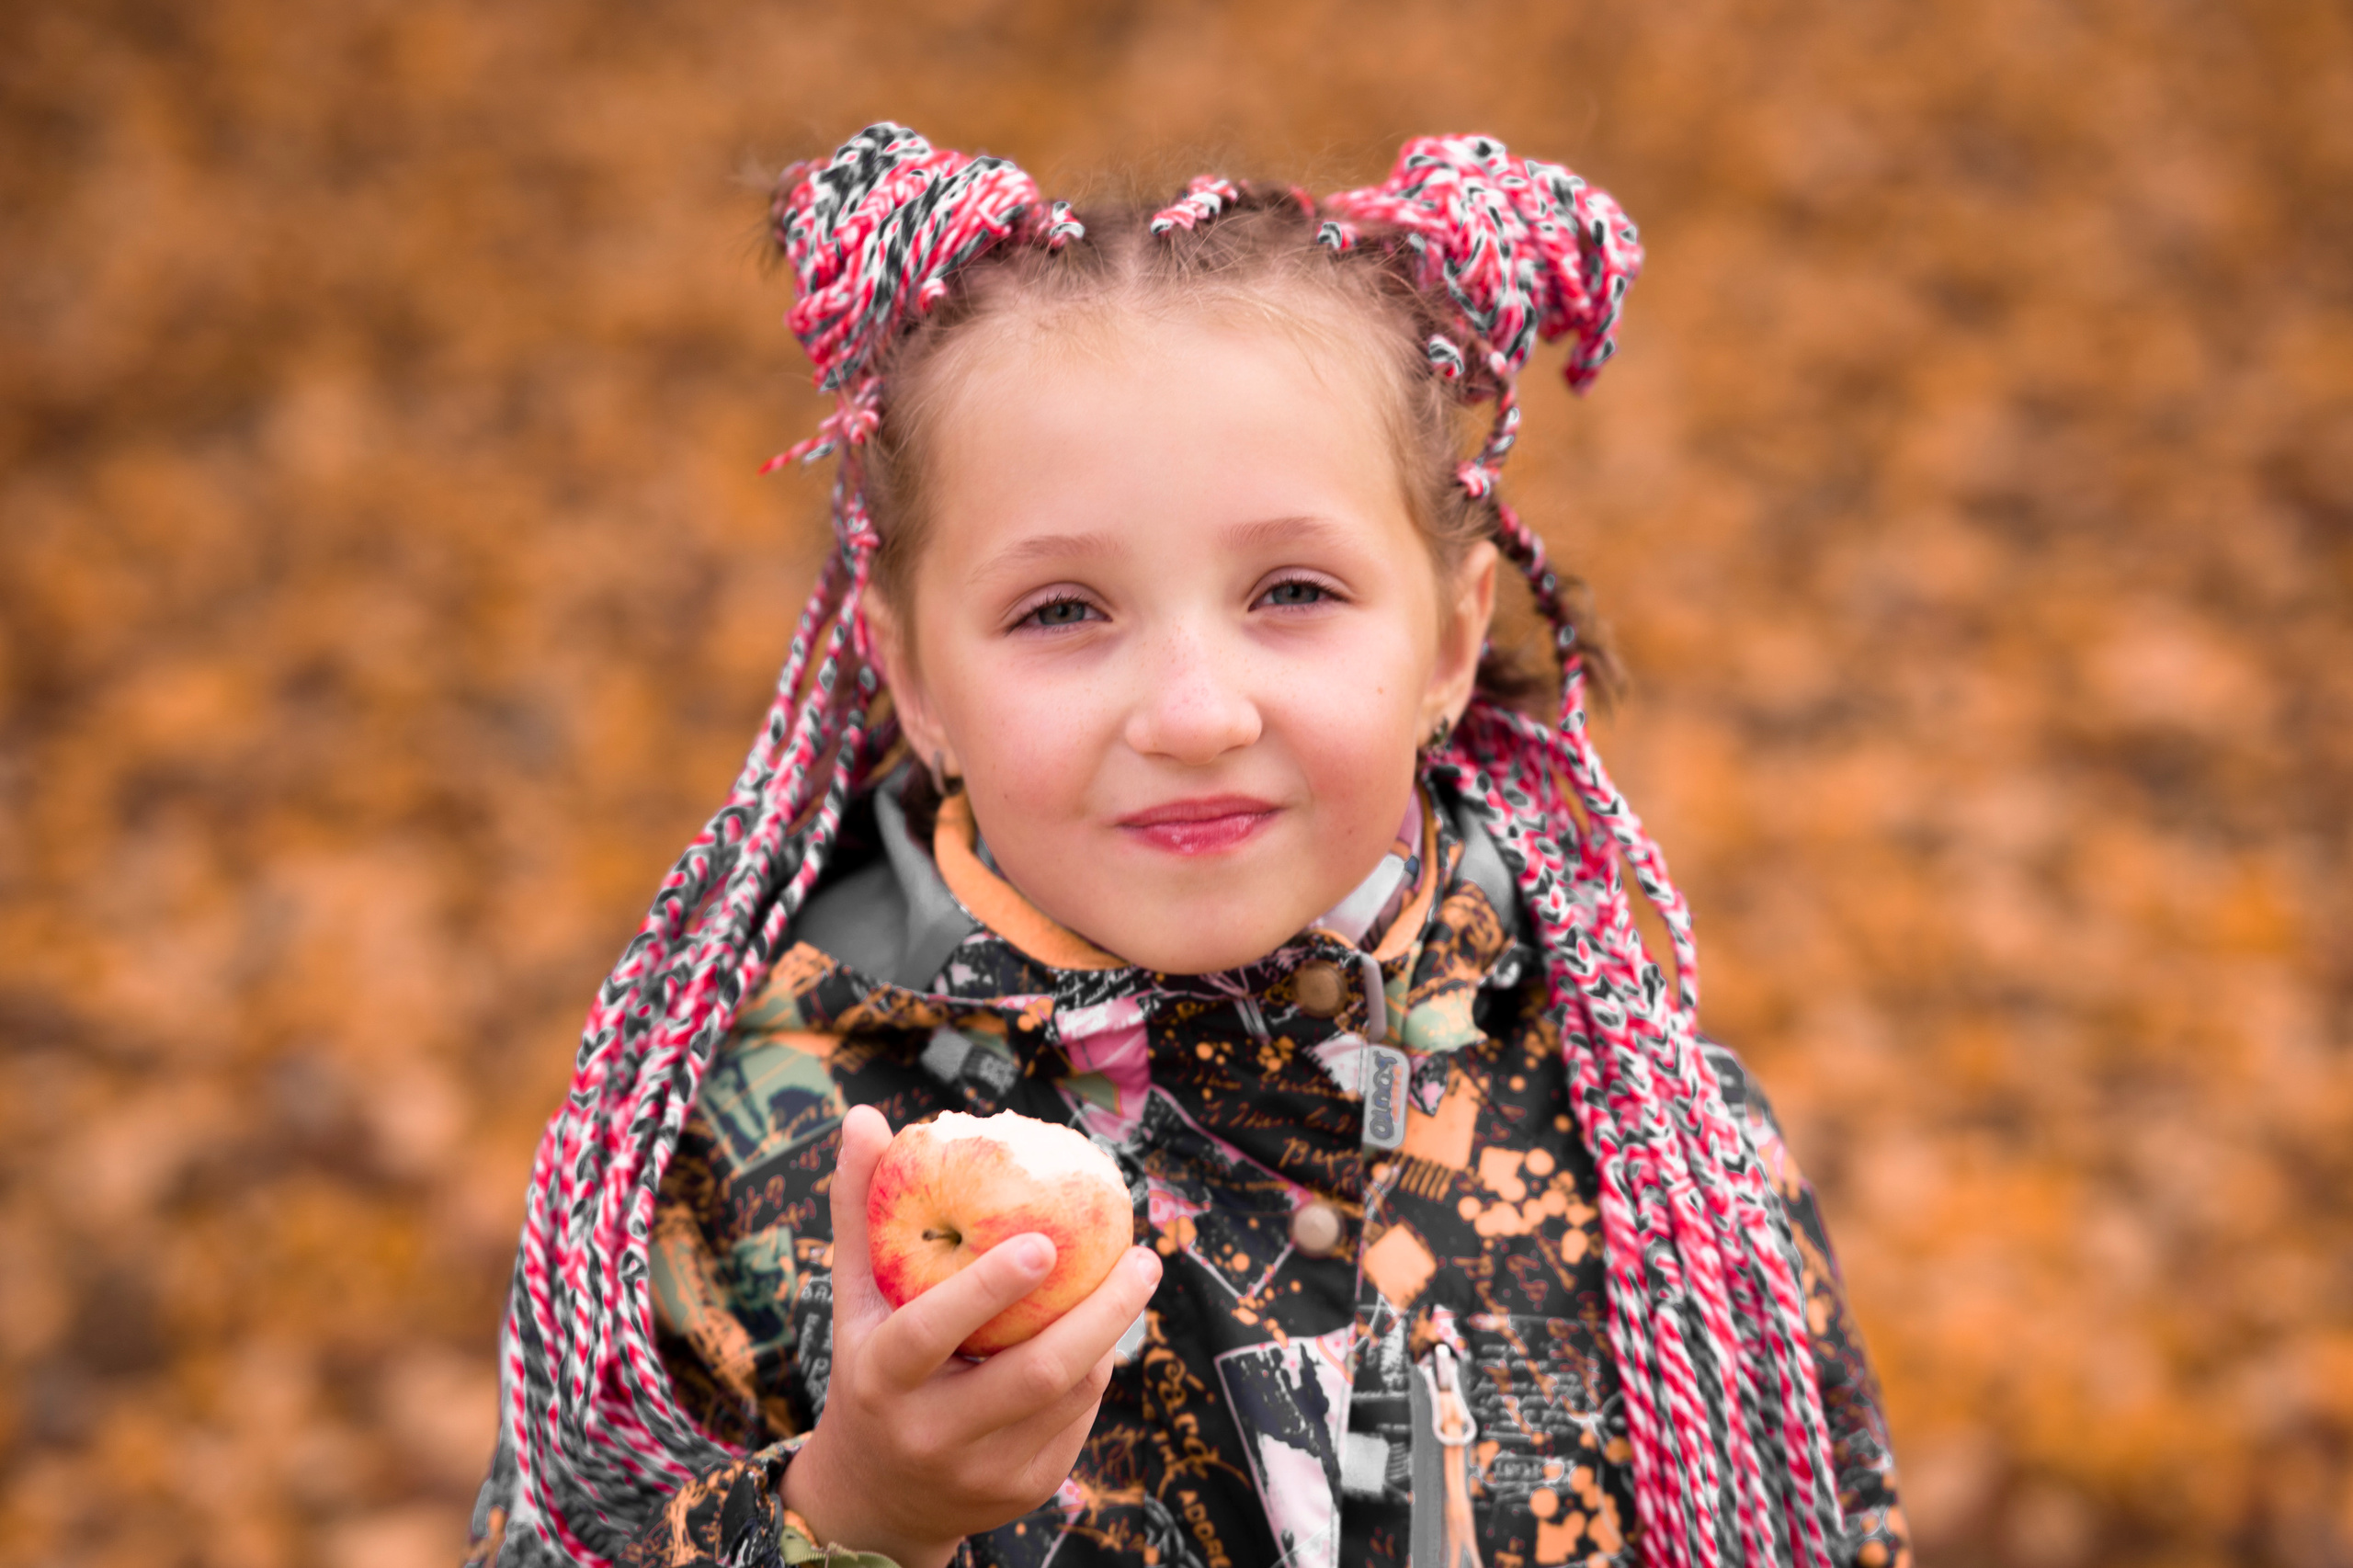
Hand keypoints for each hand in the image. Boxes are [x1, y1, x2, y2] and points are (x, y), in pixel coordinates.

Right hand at [781, 1106, 1161, 1567]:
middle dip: (1102, 1312)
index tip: (1045, 1242)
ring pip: (1071, 1394)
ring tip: (1129, 1280)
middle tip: (1142, 1257)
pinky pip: (1080, 1420)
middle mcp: (931, 1433)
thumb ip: (860, 1210)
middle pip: (1035, 1374)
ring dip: (1108, 1334)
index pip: (933, 1332)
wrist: (877, 1499)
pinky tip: (1102, 1333)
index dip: (988, 1289)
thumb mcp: (855, 1298)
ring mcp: (984, 1471)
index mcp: (882, 1378)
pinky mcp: (1026, 1490)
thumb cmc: (870, 1368)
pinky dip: (1096, 1370)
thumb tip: (862, 1116)